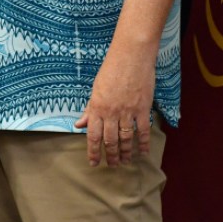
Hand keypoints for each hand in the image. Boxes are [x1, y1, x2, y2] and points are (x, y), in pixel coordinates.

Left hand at [73, 49, 154, 166]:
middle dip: (111, 156)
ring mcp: (128, 112)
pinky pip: (143, 131)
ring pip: (126, 139)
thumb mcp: (95, 89)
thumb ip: (89, 109)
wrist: (131, 56)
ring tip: (125, 162)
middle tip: (112, 165)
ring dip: (126, 153)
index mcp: (97, 108)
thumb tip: (79, 125)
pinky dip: (144, 143)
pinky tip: (143, 152)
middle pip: (110, 141)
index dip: (93, 152)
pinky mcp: (142, 108)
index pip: (93, 136)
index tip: (94, 163)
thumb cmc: (111, 69)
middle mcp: (111, 113)